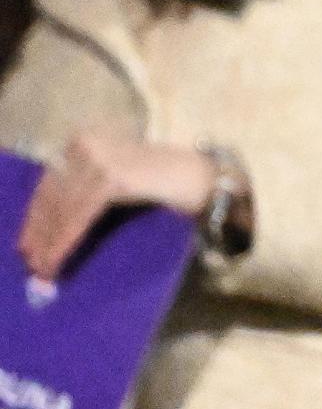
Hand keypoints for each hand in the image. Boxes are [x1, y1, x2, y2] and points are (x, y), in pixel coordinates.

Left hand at [17, 133, 214, 279]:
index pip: (51, 180)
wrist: (207, 179)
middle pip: (52, 194)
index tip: (27, 242)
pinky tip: (57, 259)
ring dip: (49, 242)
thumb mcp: (117, 178)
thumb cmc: (164, 183)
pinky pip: (80, 215)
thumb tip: (51, 221)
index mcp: (86, 139)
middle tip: (32, 262)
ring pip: (63, 208)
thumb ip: (87, 188)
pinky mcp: (113, 178)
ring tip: (43, 269)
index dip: (37, 214)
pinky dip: (65, 240)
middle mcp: (88, 143)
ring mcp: (100, 158)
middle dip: (40, 231)